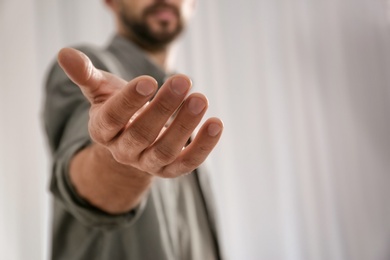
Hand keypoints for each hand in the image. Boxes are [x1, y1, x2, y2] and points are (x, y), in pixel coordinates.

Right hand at [58, 48, 222, 177]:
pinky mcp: (170, 170)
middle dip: (163, 108)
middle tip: (183, 81)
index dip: (129, 100)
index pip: (112, 118)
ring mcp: (147, 163)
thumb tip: (65, 53)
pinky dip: (202, 146)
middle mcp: (123, 151)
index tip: (150, 79)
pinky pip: (187, 163)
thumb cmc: (118, 108)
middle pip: (141, 134)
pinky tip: (216, 124)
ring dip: (185, 126)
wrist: (131, 140)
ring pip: (165, 150)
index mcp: (103, 130)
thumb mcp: (101, 90)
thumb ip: (86, 74)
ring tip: (200, 99)